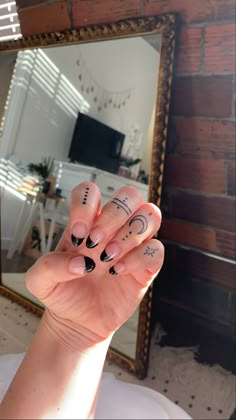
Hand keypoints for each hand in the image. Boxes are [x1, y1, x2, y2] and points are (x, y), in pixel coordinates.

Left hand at [26, 182, 163, 345]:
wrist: (78, 322)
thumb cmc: (62, 294)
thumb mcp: (39, 282)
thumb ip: (49, 267)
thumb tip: (80, 261)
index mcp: (87, 222)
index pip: (91, 191)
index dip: (86, 204)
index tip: (78, 234)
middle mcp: (113, 228)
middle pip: (129, 194)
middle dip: (114, 215)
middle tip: (95, 243)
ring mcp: (132, 245)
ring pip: (150, 214)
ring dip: (130, 233)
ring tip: (108, 257)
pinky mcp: (146, 267)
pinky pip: (156, 249)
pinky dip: (140, 258)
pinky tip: (119, 271)